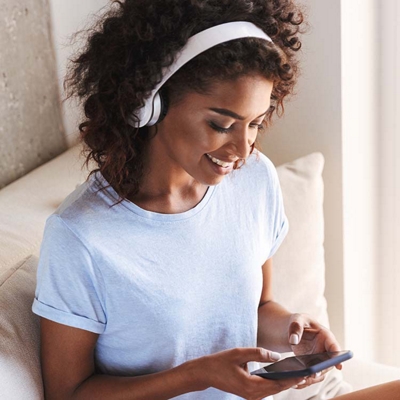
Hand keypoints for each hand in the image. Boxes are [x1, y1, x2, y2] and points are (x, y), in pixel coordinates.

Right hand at [188, 347, 307, 399]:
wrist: (206, 372)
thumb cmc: (221, 361)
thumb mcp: (240, 353)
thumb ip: (259, 353)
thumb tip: (277, 357)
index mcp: (251, 386)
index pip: (277, 383)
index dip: (292, 378)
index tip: (305, 372)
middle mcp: (253, 395)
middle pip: (278, 389)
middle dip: (292, 381)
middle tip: (308, 373)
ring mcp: (251, 396)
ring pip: (273, 390)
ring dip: (286, 383)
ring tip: (300, 374)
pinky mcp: (249, 394)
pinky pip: (267, 390)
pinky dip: (277, 383)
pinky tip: (284, 376)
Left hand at [286, 313, 342, 388]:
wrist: (294, 329)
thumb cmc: (300, 321)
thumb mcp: (297, 320)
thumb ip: (295, 327)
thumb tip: (293, 340)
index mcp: (325, 336)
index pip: (334, 347)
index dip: (338, 357)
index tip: (338, 366)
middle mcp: (325, 349)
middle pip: (328, 363)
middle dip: (321, 370)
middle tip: (312, 375)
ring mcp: (320, 358)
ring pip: (320, 372)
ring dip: (312, 377)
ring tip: (301, 379)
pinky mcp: (312, 364)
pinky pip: (312, 374)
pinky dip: (305, 378)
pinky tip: (296, 381)